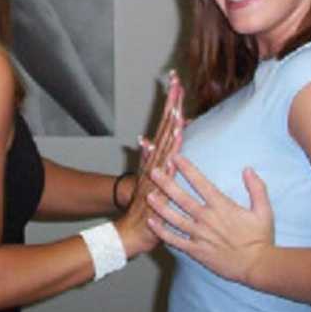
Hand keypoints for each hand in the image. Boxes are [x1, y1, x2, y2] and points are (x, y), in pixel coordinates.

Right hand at [116, 73, 184, 255]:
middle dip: (171, 102)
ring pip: (164, 140)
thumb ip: (157, 160)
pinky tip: (176, 137)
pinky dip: (170, 149)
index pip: (166, 122)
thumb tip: (159, 141)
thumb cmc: (149, 208)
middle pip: (164, 124)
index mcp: (157, 155)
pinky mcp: (156, 182)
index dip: (171, 102)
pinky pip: (166, 162)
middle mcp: (154, 158)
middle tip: (176, 80)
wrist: (132, 231)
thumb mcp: (155, 181)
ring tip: (178, 103)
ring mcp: (154, 169)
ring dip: (170, 121)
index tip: (176, 80)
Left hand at [147, 156, 273, 285]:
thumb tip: (248, 169)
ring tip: (148, 195)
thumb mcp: (264, 210)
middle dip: (166, 183)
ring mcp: (200, 235)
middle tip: (153, 171)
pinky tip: (152, 223)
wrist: (258, 266)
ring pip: (174, 218)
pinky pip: (175, 240)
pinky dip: (162, 232)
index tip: (175, 157)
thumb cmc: (261, 238)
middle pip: (182, 198)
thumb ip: (257, 188)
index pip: (200, 183)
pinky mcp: (197, 251)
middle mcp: (207, 218)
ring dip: (160, 206)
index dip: (187, 168)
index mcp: (222, 206)